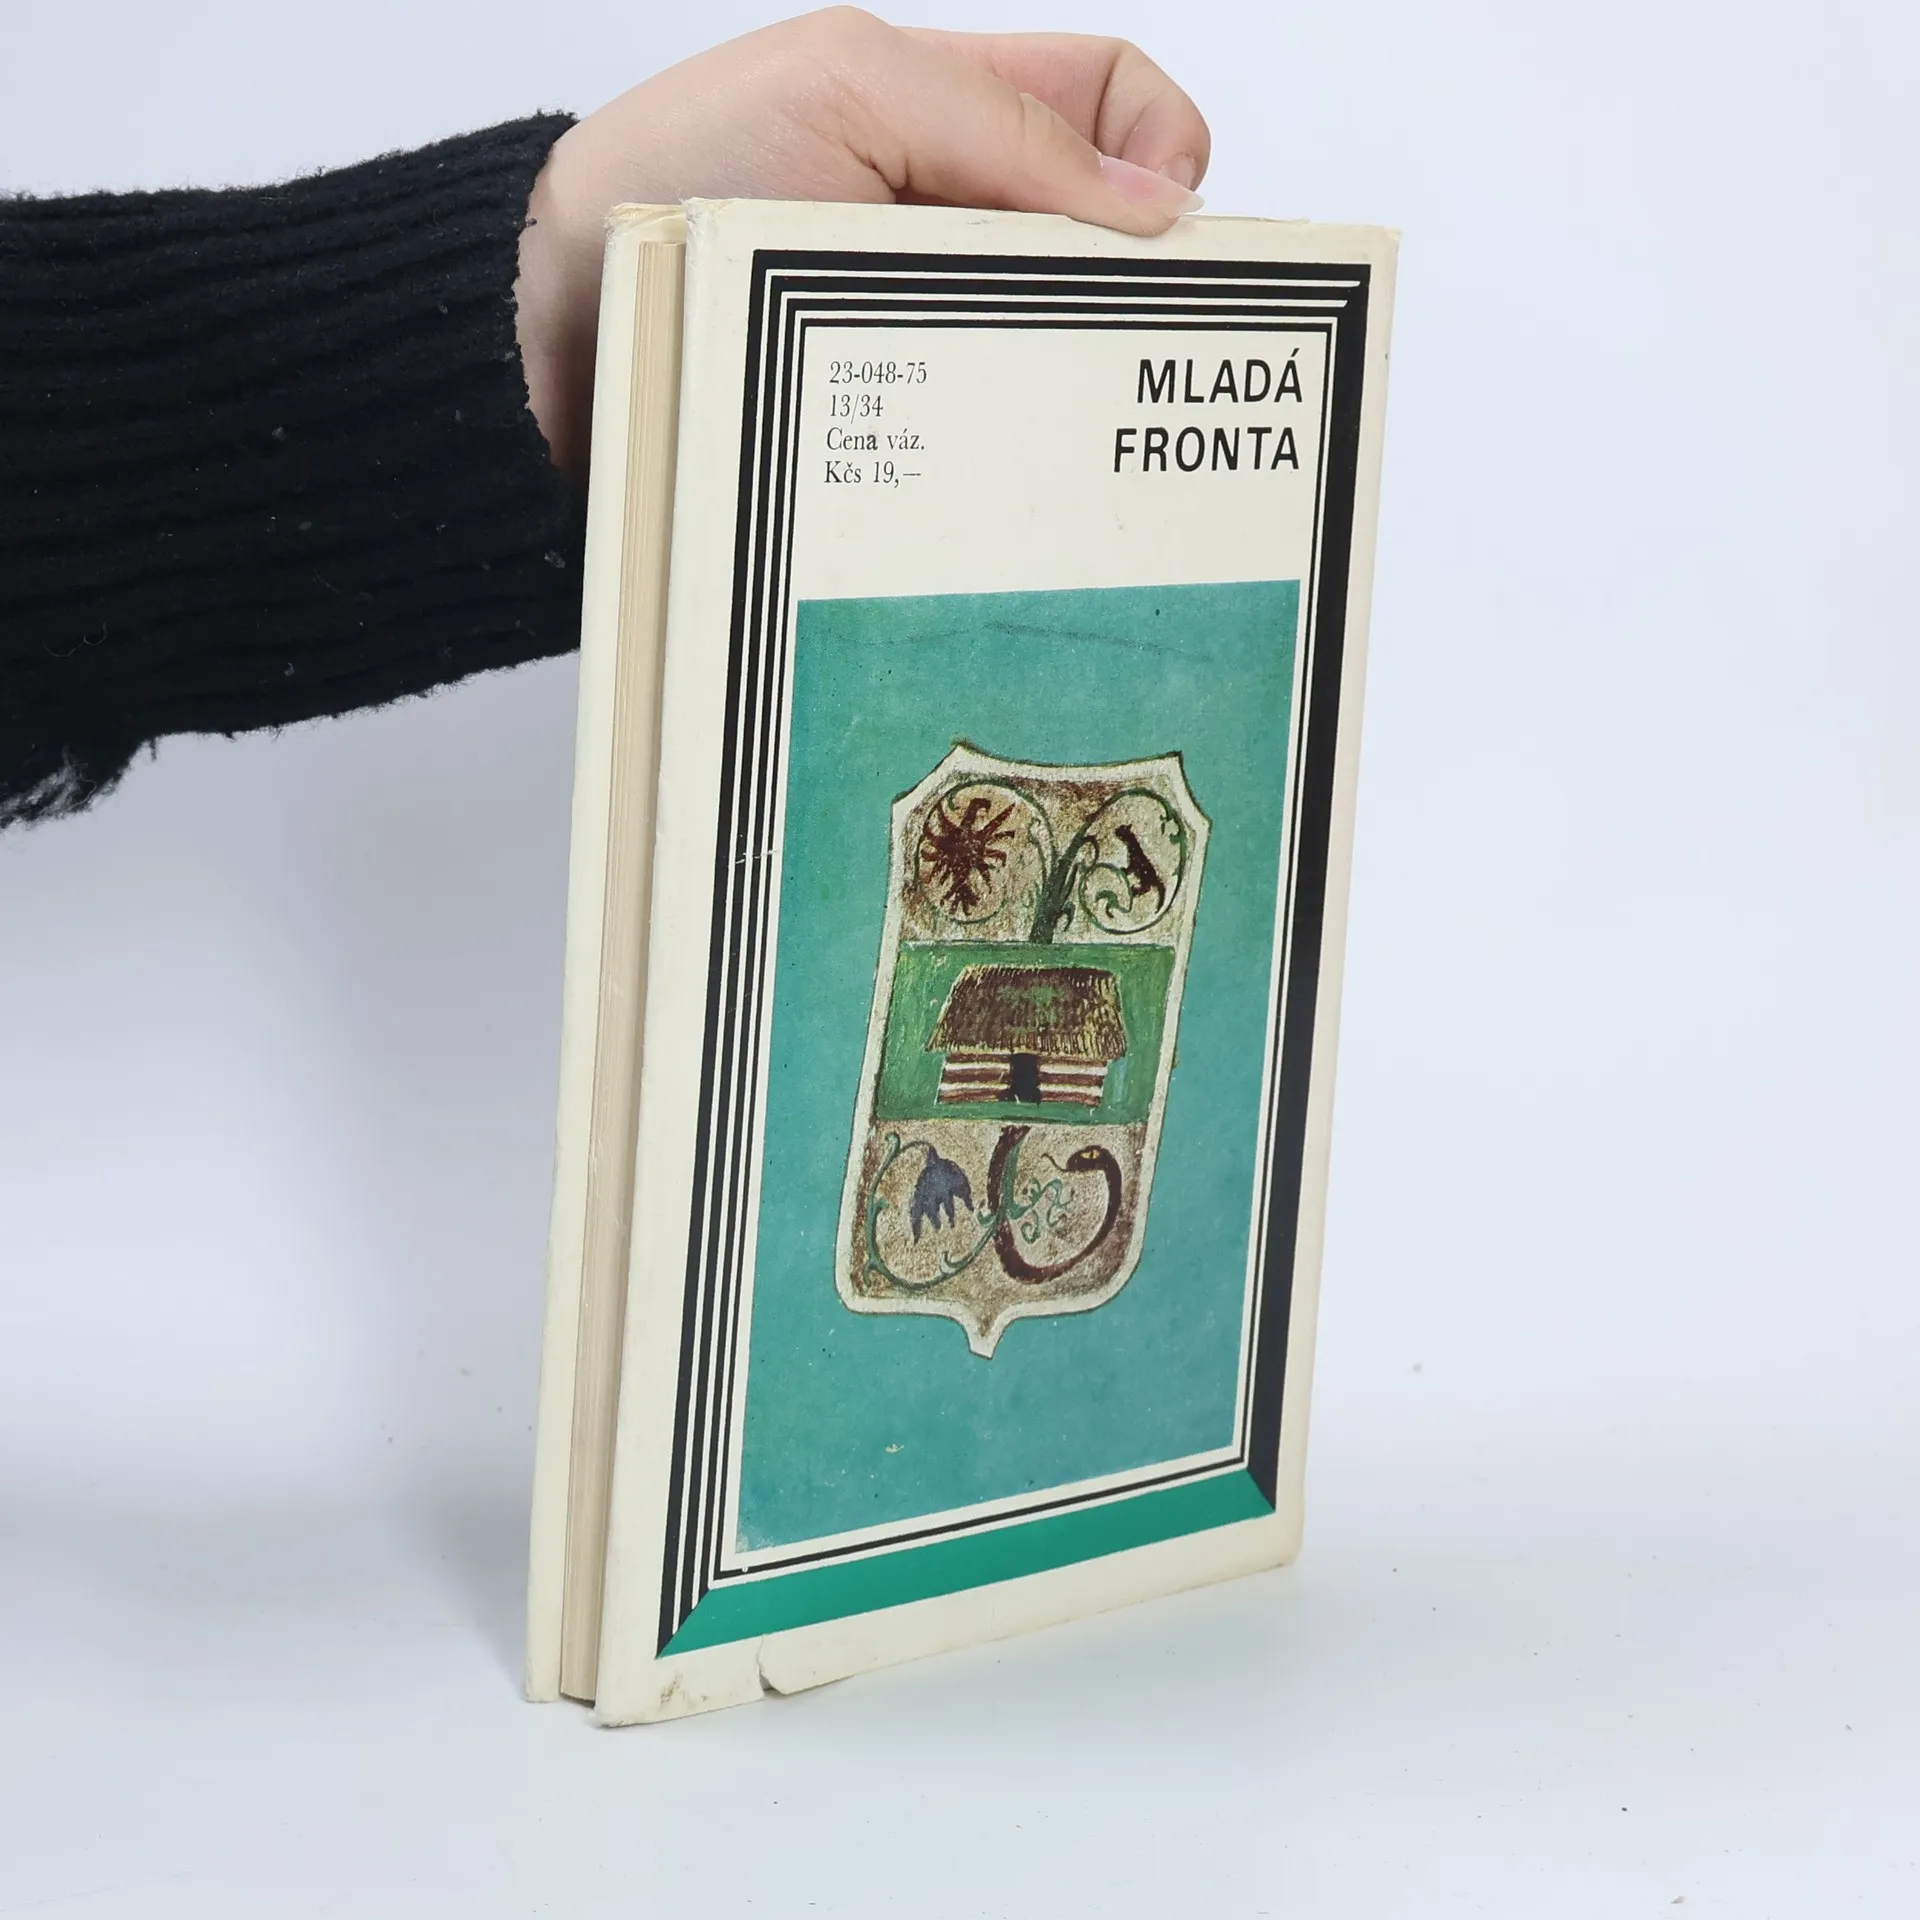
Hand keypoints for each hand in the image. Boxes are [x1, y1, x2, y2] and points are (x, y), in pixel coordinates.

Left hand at [515, 8, 1210, 475]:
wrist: (563, 311)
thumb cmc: (677, 171)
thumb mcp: (845, 90)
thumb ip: (1001, 124)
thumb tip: (1157, 208)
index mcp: (958, 111)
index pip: (1114, 106)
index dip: (1166, 153)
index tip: (1163, 233)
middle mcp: (956, 216)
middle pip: (1103, 242)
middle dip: (1140, 287)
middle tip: (1146, 354)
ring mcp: (929, 318)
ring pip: (1056, 349)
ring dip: (1076, 379)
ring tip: (1081, 423)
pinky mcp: (898, 409)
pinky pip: (987, 426)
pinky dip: (1011, 442)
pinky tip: (1011, 463)